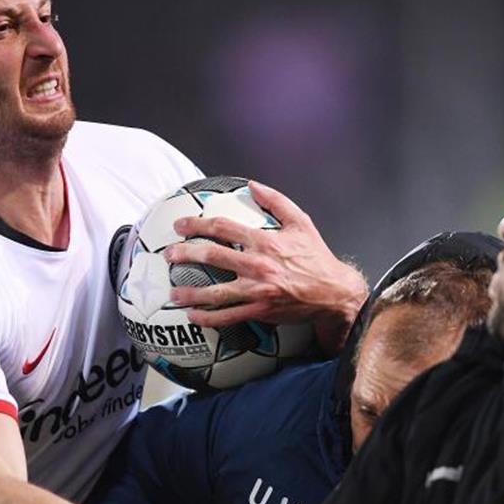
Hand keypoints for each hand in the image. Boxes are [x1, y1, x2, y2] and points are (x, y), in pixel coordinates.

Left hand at [165, 180, 368, 354]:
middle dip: (185, 254)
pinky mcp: (260, 311)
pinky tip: (194, 315)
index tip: (181, 225)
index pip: (224, 228)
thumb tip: (253, 185)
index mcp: (265, 241)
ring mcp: (257, 291)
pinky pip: (228, 316)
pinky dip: (208, 317)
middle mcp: (258, 266)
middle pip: (212, 256)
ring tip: (173, 291)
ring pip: (215, 292)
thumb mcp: (301, 222)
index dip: (198, 224)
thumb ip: (277, 201)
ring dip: (190, 292)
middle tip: (170, 254)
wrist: (333, 292)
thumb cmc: (317, 257)